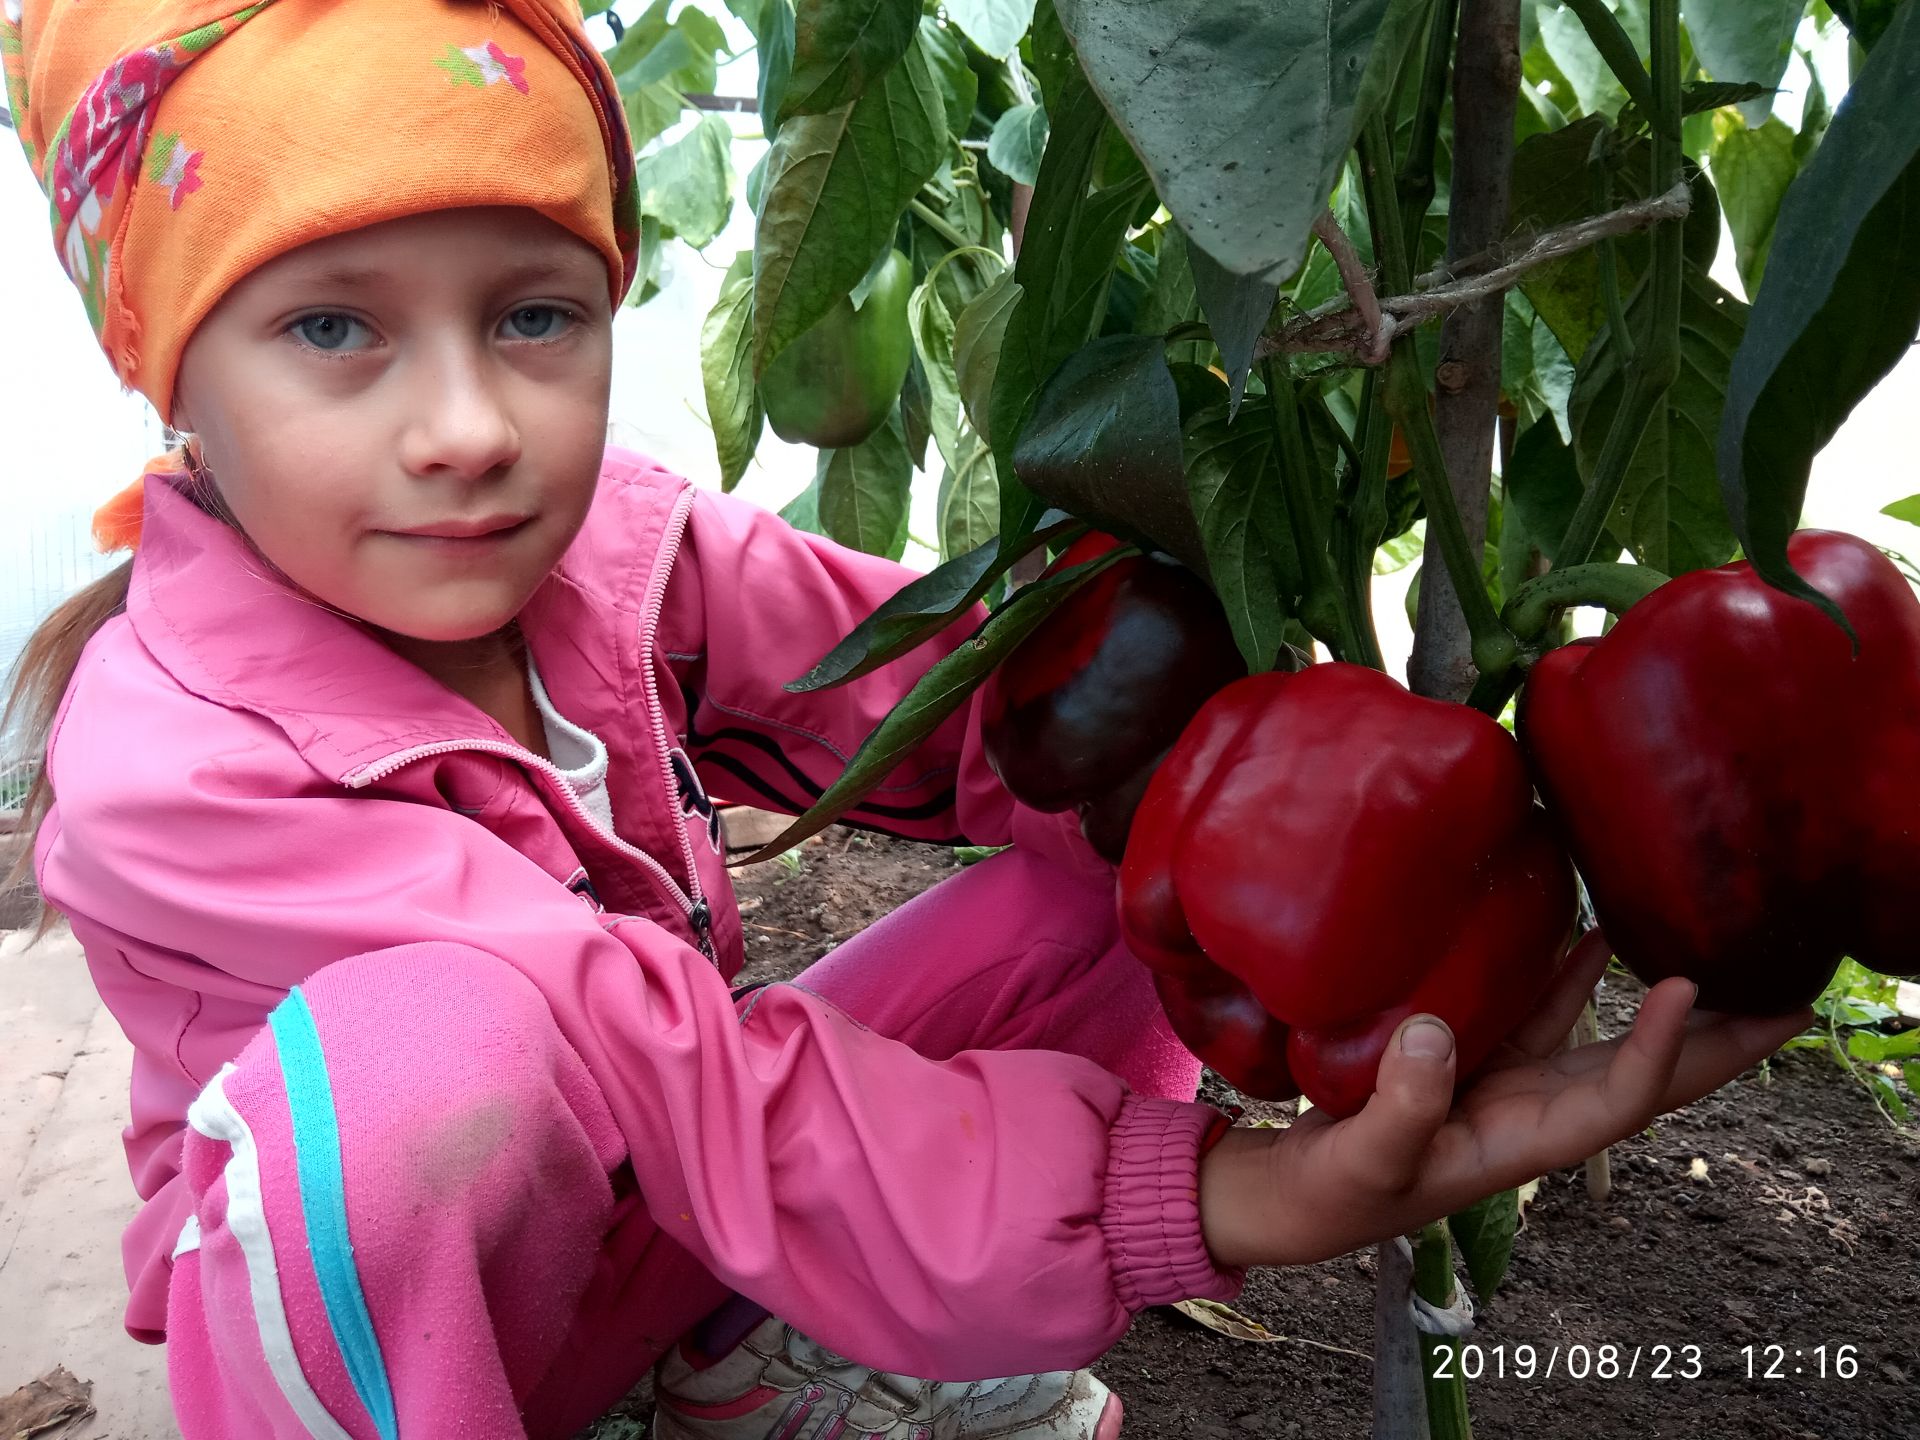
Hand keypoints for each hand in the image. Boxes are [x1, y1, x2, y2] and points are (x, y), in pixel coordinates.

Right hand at [1198, 930, 1812, 1268]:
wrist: (1294, 1194)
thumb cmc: (1331, 1194)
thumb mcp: (1364, 1160)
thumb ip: (1404, 1106)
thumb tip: (1439, 1034)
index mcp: (1524, 1145)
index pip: (1618, 1099)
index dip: (1661, 1049)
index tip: (1687, 985)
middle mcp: (1536, 1113)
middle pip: (1650, 1075)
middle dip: (1721, 1042)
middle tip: (1788, 993)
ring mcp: (1511, 1083)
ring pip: (1609, 1040)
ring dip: (1668, 1007)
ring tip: (1722, 959)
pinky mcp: (1474, 1057)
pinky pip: (1546, 1013)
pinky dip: (1578, 975)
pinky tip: (1599, 933)